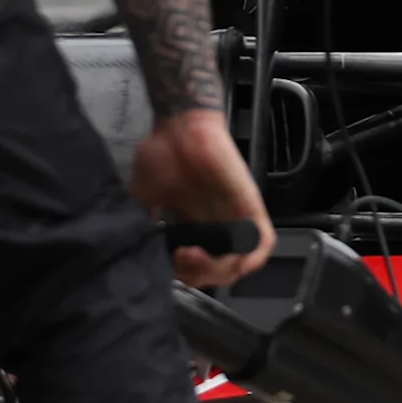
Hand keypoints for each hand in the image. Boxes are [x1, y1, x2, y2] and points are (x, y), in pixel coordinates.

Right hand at [130, 108, 274, 287]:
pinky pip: (263, 241)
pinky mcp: (250, 207)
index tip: (168, 264)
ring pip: (241, 263)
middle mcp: (216, 227)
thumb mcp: (143, 197)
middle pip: (219, 272)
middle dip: (198, 275)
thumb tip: (138, 252)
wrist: (179, 126)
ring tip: (195, 257)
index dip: (184, 275)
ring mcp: (235, 219)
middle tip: (181, 260)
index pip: (197, 269)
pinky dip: (252, 257)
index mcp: (194, 228)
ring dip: (219, 271)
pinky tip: (230, 258)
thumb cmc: (161, 155)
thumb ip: (144, 224)